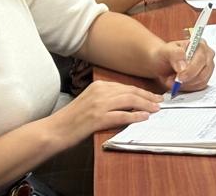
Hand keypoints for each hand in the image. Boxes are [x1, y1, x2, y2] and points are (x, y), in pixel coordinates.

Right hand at [47, 80, 161, 144]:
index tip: (153, 95)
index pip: (126, 87)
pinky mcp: (97, 119)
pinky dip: (135, 116)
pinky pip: (121, 116)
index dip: (142, 91)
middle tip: (160, 101)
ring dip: (145, 105)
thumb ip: (107, 99)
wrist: (55, 130)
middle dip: (148, 96)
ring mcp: (99, 105)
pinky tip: (144, 118)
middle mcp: (100, 92)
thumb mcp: (90, 101)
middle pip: (130, 92)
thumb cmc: (72, 118)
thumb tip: (128, 102)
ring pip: (129, 102)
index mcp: (98, 86)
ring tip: (156, 109)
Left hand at [152, 39, 215, 91]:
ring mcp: (207, 68)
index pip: (201, 59)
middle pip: (203, 72)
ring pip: (201, 81)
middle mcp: (207, 55)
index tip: (180, 77)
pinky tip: (178, 83)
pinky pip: (199, 87)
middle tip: (172, 81)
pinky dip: (187, 88)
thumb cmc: (164, 55)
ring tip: (172, 80)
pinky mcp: (204, 79)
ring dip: (185, 84)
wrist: (161, 64)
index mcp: (200, 45)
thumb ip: (175, 54)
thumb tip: (183, 66)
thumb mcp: (165, 51)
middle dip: (186, 79)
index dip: (191, 70)